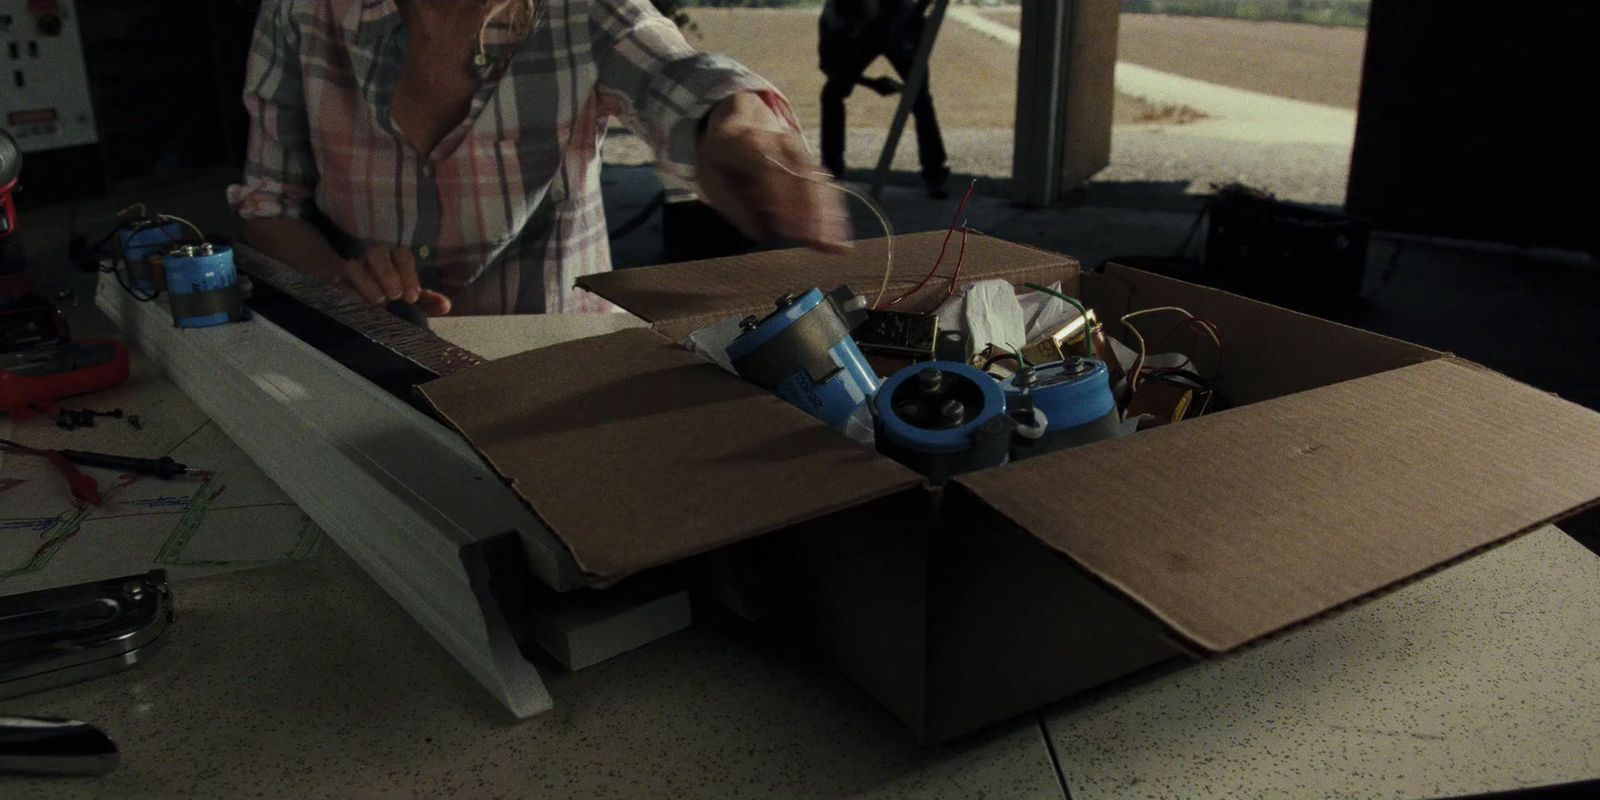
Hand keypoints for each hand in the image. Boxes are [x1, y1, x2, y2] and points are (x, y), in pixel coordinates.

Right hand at [336, 244, 451, 315]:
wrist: (357, 297)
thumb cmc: (389, 295)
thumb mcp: (408, 298)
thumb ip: (427, 301)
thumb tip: (445, 305)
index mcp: (393, 259)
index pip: (402, 255)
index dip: (408, 274)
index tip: (411, 297)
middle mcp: (371, 259)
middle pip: (377, 252)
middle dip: (387, 272)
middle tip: (395, 296)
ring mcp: (351, 268)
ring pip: (353, 265)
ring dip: (366, 282)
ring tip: (378, 301)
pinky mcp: (334, 282)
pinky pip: (337, 283)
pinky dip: (348, 294)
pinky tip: (358, 307)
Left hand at [694, 93, 850, 252]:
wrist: (739, 117)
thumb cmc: (721, 155)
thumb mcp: (710, 176)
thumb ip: (731, 204)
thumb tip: (758, 232)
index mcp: (748, 144)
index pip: (770, 173)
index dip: (782, 201)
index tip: (791, 232)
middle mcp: (779, 143)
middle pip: (801, 177)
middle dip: (812, 213)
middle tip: (821, 244)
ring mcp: (798, 149)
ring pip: (818, 182)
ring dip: (828, 215)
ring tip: (836, 245)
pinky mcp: (809, 159)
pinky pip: (824, 184)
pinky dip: (832, 209)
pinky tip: (838, 232)